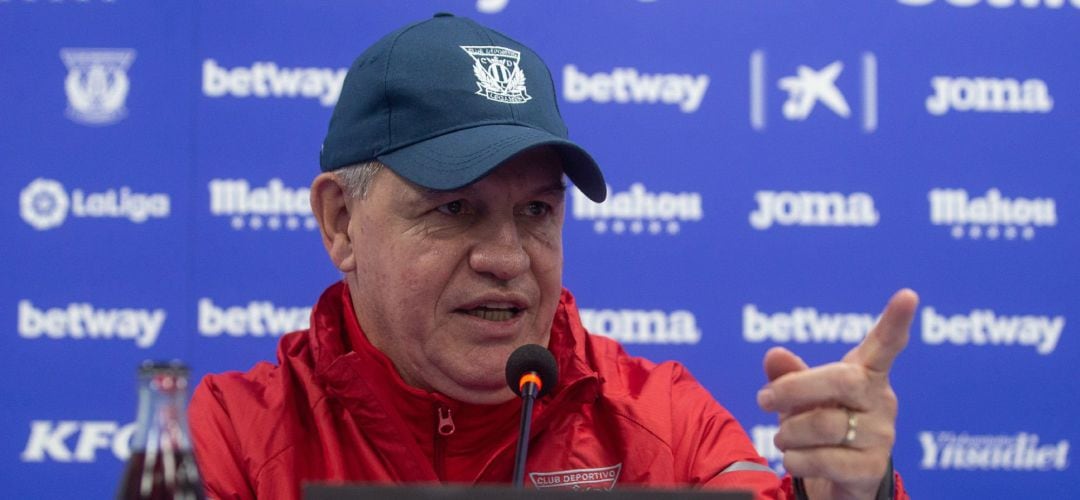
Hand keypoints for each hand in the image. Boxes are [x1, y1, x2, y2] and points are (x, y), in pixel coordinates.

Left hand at [757, 289, 917, 499]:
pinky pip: (824, 459)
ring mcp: (880, 436)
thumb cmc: (820, 427)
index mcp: (866, 376)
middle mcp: (880, 402)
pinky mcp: (870, 469)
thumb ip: (789, 375)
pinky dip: (795, 459)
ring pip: (826, 424)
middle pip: (842, 381)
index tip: (908, 295)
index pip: (885, 346)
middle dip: (795, 388)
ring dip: (788, 432)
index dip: (894, 322)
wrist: (838, 482)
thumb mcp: (800, 399)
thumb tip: (774, 354)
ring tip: (783, 437)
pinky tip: (793, 458)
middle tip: (764, 399)